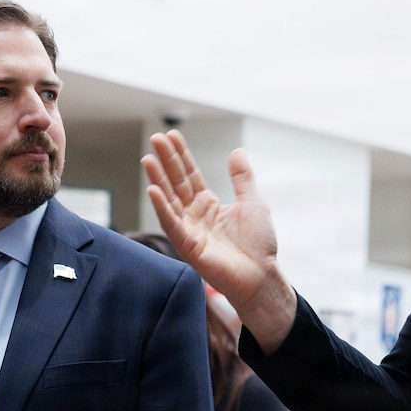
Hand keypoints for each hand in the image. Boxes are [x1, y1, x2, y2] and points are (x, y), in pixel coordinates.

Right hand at [141, 131, 297, 352]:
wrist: (262, 275)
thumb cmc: (258, 244)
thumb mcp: (253, 202)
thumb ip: (242, 178)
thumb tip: (237, 151)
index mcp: (208, 205)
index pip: (190, 175)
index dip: (181, 156)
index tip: (171, 135)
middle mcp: (195, 216)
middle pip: (177, 183)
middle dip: (166, 161)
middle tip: (155, 139)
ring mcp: (189, 231)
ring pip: (169, 201)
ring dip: (158, 180)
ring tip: (148, 159)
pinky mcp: (188, 247)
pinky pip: (172, 225)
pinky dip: (162, 208)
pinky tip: (153, 190)